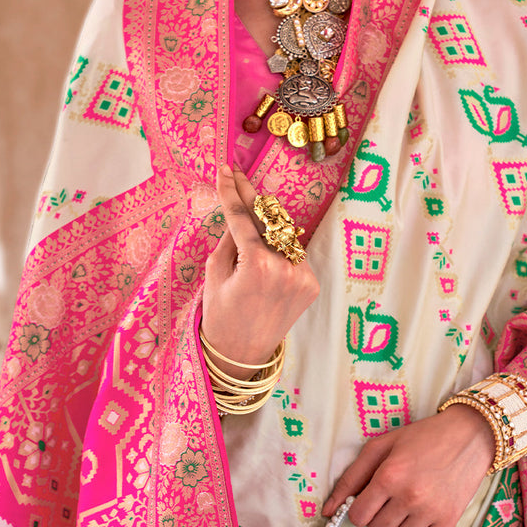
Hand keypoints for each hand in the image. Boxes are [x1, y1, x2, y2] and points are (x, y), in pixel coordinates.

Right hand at [201, 165, 319, 375]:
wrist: (243, 355)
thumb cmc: (220, 316)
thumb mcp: (214, 274)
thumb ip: (228, 240)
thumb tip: (239, 214)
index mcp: (256, 265)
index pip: (242, 217)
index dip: (231, 191)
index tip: (225, 171)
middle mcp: (285, 267)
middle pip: (268, 219)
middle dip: (252, 196)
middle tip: (239, 174)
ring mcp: (302, 275)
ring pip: (283, 235)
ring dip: (267, 223)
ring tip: (250, 210)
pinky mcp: (311, 284)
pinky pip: (293, 253)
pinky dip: (279, 247)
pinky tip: (264, 248)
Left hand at [322, 405, 494, 526]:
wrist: (468, 436)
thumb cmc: (422, 437)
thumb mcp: (382, 445)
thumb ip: (352, 476)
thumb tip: (327, 509)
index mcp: (389, 475)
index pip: (358, 515)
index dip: (360, 508)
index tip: (369, 499)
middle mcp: (409, 496)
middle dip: (378, 517)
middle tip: (390, 500)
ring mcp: (430, 511)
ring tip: (405, 510)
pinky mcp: (449, 521)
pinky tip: (419, 523)